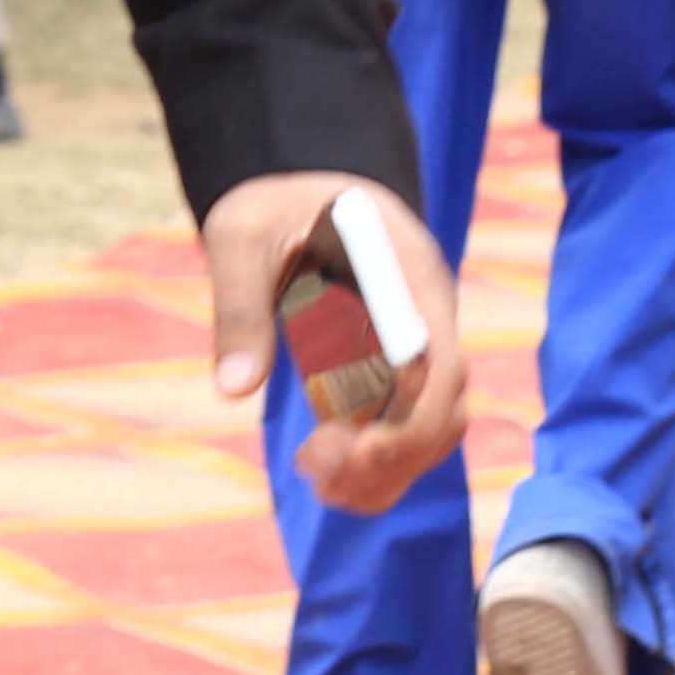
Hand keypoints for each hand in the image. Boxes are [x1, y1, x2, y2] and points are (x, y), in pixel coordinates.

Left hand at [200, 170, 465, 515]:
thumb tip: (232, 389)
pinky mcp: (402, 367)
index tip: (350, 450)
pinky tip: (332, 480)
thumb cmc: (273, 204)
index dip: (407, 419)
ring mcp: (423, 344)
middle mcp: (428, 317)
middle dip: (391, 455)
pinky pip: (410, 424)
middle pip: (442, 406)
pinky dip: (381, 462)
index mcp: (403, 277)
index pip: (433, 364)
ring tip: (321, 487)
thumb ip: (239, 306)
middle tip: (318, 476)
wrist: (303, 186)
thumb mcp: (241, 236)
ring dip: (387, 469)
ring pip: (433, 426)